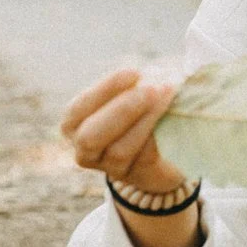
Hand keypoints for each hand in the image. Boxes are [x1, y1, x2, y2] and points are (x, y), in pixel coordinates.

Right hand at [60, 68, 185, 194]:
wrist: (162, 150)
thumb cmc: (140, 110)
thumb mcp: (131, 93)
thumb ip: (134, 84)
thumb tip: (156, 71)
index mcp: (74, 124)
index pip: (79, 108)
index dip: (106, 89)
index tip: (135, 73)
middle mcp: (84, 149)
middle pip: (91, 136)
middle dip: (122, 110)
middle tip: (151, 90)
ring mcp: (108, 167)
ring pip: (119, 150)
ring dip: (146, 121)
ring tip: (167, 97)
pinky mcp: (134, 176)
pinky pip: (143, 159)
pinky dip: (158, 136)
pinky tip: (172, 118)